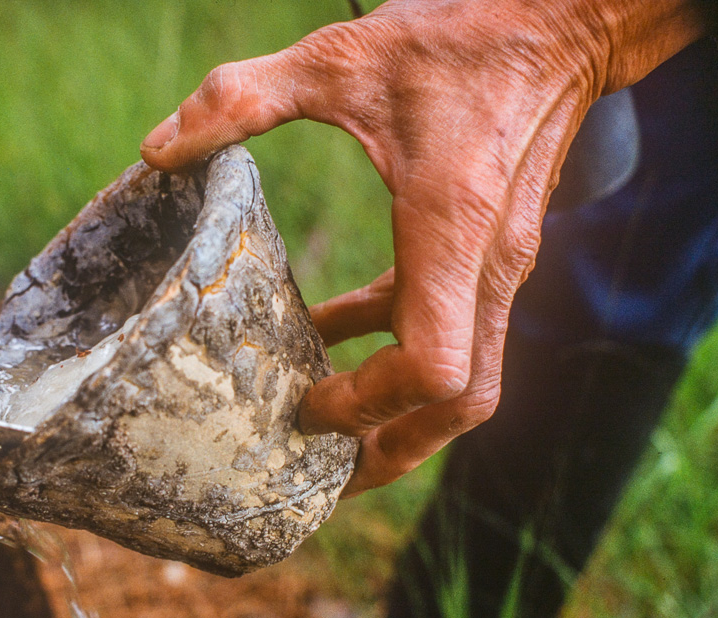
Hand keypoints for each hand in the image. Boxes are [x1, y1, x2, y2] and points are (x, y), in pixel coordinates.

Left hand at [141, 0, 702, 494]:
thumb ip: (243, 98)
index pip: (432, 369)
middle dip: (395, 450)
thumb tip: (158, 148)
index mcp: (451, 231)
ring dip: (401, 416)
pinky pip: (453, 331)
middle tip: (321, 473)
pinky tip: (330, 333)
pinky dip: (396, 350)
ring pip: (469, 381)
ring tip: (325, 434)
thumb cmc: (459, 38)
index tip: (308, 406)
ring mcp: (500, 267)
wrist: (560, 22)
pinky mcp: (494, 254)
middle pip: (461, 404)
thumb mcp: (340, 59)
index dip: (368, 407)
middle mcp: (489, 267)